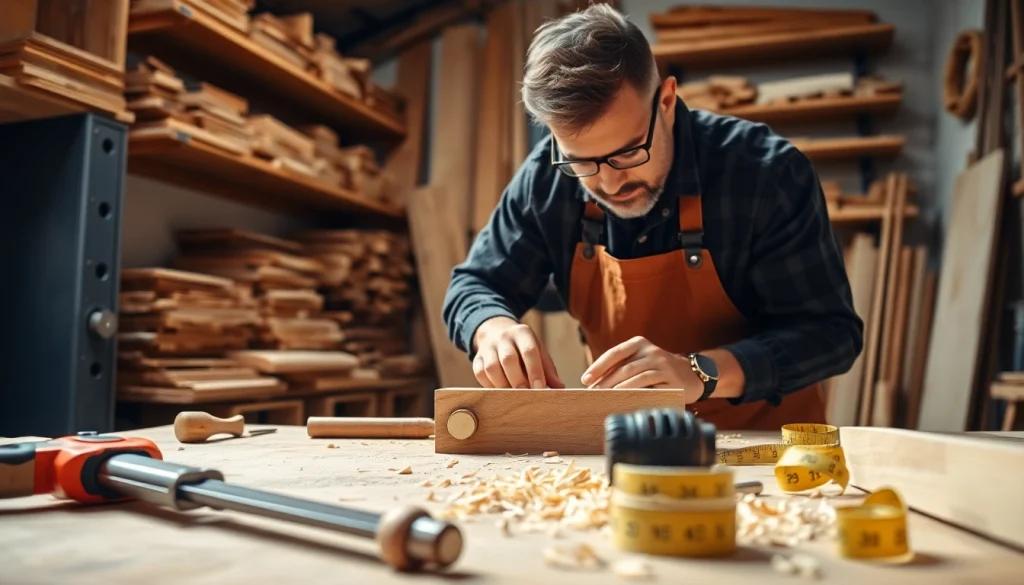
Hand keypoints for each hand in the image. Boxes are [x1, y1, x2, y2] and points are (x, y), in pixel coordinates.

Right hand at [472, 316, 563, 388]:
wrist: (495, 331)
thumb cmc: (522, 346)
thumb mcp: (538, 349)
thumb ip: (548, 368)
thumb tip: (560, 387)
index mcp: (522, 333)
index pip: (529, 352)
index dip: (535, 371)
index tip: (540, 389)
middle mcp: (504, 338)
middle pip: (508, 359)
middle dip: (518, 380)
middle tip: (526, 395)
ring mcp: (488, 347)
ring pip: (491, 368)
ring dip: (503, 385)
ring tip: (512, 396)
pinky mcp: (477, 358)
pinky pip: (480, 374)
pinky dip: (490, 386)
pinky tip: (500, 391)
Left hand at [581, 336, 700, 399]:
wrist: (691, 375)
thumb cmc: (657, 372)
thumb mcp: (640, 363)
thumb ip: (622, 369)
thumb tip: (595, 384)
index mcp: (639, 343)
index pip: (614, 353)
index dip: (598, 366)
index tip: (585, 379)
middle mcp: (650, 350)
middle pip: (623, 366)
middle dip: (605, 381)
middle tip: (592, 394)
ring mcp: (662, 363)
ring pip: (634, 374)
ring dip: (616, 388)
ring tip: (604, 398)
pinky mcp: (670, 377)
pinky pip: (648, 383)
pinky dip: (633, 391)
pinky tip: (624, 398)